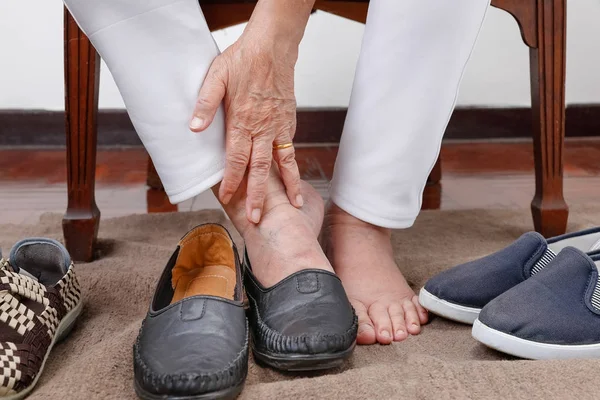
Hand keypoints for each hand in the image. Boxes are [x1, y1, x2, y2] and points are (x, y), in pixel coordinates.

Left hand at [190, 31, 302, 223]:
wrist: (273, 47)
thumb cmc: (243, 60)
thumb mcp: (216, 77)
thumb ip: (205, 104)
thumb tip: (194, 128)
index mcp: (243, 120)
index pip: (237, 158)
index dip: (232, 180)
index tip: (228, 198)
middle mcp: (264, 128)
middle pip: (260, 168)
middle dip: (258, 195)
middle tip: (258, 217)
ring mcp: (279, 126)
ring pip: (284, 162)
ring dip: (289, 185)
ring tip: (295, 204)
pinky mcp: (289, 121)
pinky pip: (290, 148)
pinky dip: (293, 166)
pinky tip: (294, 179)